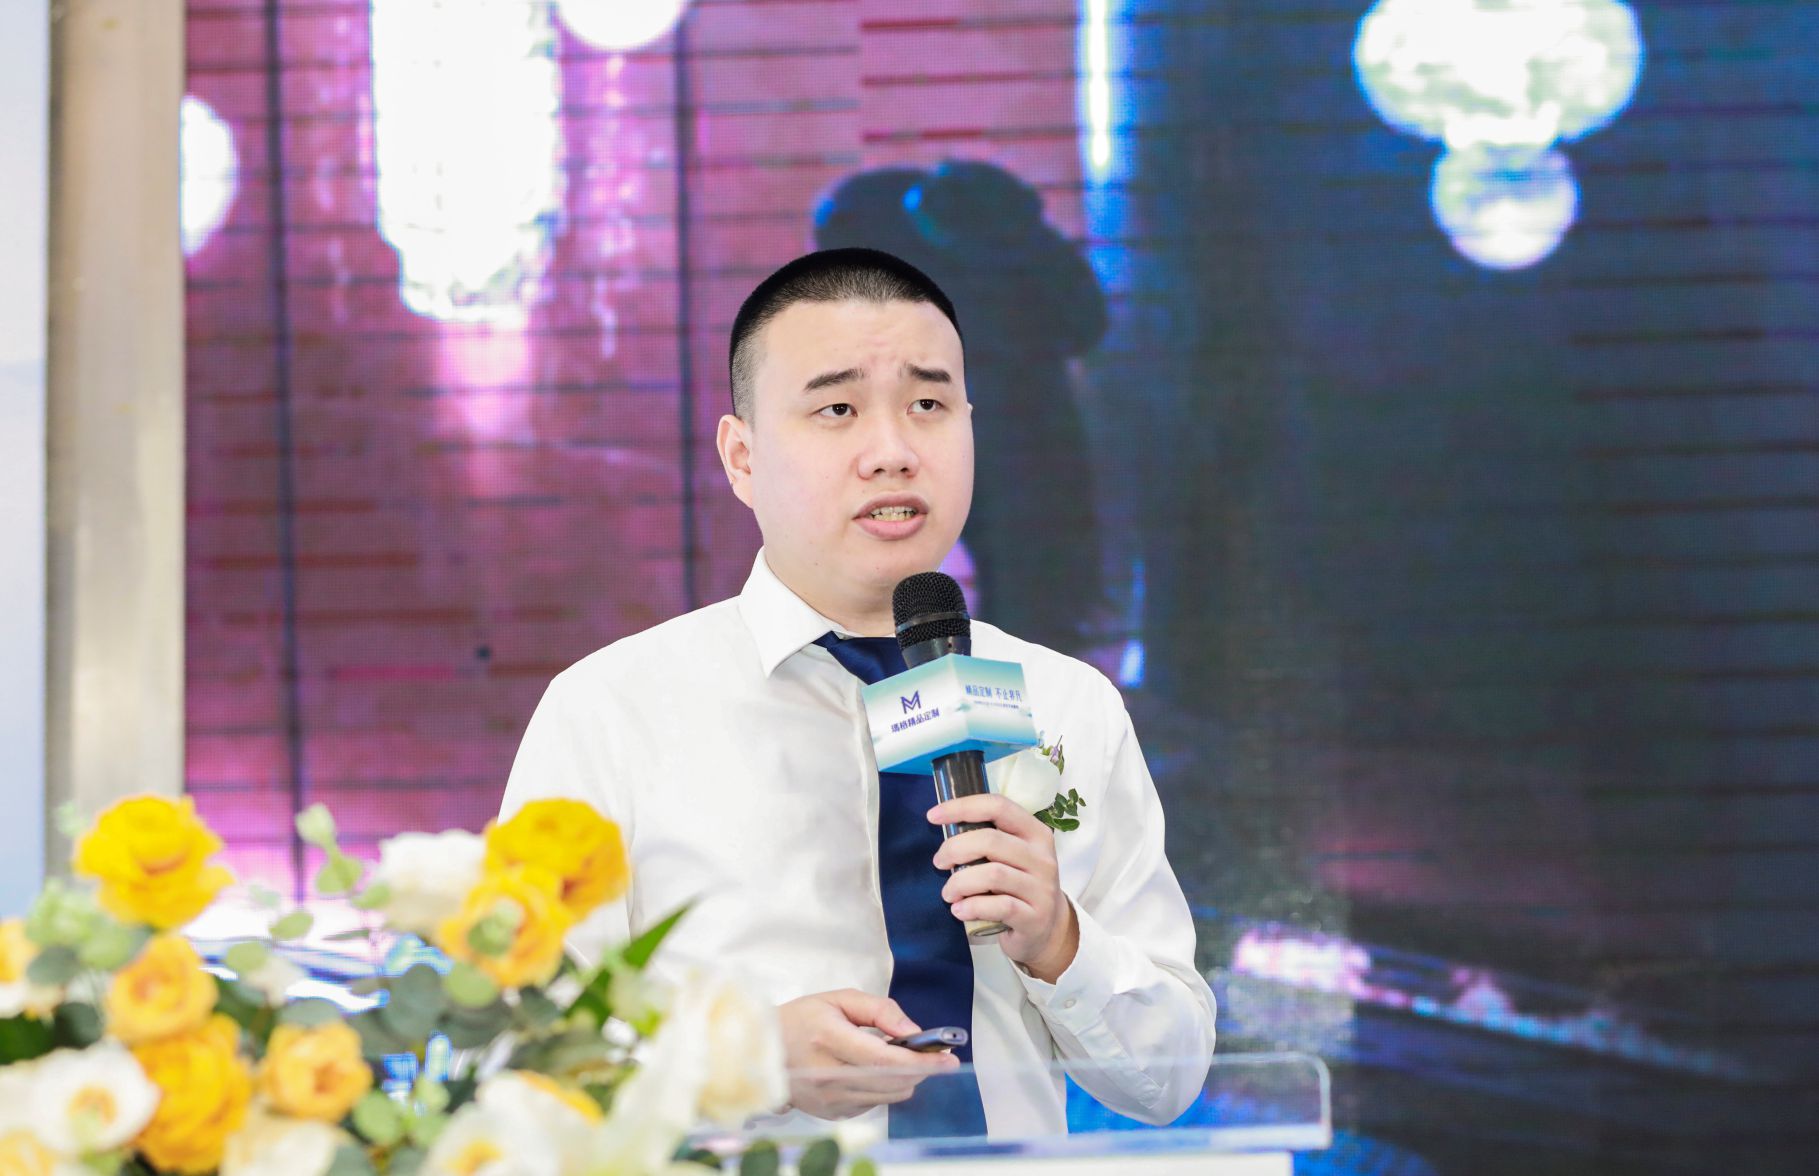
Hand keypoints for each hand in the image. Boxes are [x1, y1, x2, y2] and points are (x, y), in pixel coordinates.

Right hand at [775, 989, 959, 1119]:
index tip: (947, 1057)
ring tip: (901, 1059)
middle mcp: (828, 1075)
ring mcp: (829, 1100)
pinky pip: (873, 1104)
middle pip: (892, 1083)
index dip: (921, 1061)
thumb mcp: (839, 999)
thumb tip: (913, 1032)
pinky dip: (884, 1089)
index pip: (884, 1060)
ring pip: (887, 1096)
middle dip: (921, 1070)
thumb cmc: (802, 1019)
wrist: (764, 1051)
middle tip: (936, 1057)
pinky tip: (874, 1072)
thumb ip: (880, 1010)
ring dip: (905, 1079)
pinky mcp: (831, 1114)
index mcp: (828, 1039)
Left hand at [930, 794, 1078, 981]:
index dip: (962, 807)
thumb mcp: (1012, 857)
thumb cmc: (1018, 886)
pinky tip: (959, 910)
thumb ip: (988, 840)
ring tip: (948, 893)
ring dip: (960, 883)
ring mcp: (1041, 889)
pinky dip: (972, 907)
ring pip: (992, 875)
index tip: (933, 816)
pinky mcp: (1035, 918)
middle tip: (939, 863)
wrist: (1047, 929)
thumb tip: (944, 825)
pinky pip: (999, 906)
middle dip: (955, 849)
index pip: (999, 806)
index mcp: (1035, 833)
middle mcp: (1042, 858)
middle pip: (990, 841)